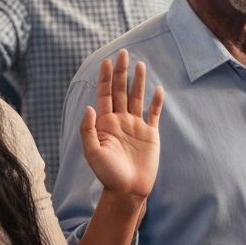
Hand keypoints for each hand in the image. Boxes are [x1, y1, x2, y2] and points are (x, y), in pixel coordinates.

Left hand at [80, 50, 162, 199]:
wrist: (127, 191)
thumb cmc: (107, 175)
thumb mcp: (92, 153)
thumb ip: (88, 130)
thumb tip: (89, 107)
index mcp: (105, 123)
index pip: (104, 94)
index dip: (105, 77)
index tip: (106, 60)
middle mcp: (120, 120)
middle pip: (120, 90)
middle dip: (121, 72)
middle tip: (123, 53)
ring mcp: (136, 126)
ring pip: (137, 98)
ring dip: (138, 81)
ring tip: (139, 64)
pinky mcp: (150, 135)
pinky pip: (153, 114)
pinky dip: (156, 102)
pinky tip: (158, 89)